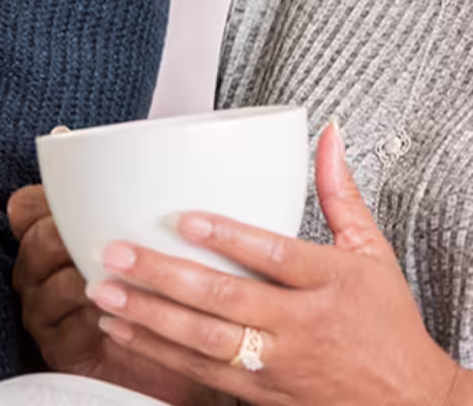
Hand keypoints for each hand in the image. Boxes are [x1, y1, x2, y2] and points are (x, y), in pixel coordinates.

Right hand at [9, 184, 212, 403]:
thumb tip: (147, 146)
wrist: (179, 358)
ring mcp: (47, 312)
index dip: (42, 200)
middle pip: (36, 242)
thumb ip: (139, 203)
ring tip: (118, 278)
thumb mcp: (154, 239)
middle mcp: (40, 273)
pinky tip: (120, 315)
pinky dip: (91, 321)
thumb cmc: (162, 293)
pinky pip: (66, 330)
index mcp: (52, 238)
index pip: (26, 208)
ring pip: (49, 286)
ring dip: (82, 280)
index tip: (76, 194)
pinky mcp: (62, 350)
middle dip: (67, 236)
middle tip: (106, 238)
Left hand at [86, 122, 463, 404]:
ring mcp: (281, 363)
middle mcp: (302, 324)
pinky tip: (122, 333)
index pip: (275, 256)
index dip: (228, 237)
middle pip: (227, 298)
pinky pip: (205, 374)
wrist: (411, 403)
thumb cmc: (387, 324)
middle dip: (164, 277)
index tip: (182, 218)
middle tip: (116, 254)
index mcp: (330, 283)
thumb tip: (328, 136)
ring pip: (207, 341)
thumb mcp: (373, 254)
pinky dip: (160, 354)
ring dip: (150, 317)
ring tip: (104, 293)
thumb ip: (340, 194)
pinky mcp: (265, 393)